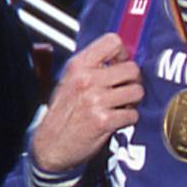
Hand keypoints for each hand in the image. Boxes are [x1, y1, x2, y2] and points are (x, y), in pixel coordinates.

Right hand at [31, 32, 144, 171]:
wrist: (50, 144)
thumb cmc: (61, 113)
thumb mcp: (69, 80)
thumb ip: (92, 66)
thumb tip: (121, 58)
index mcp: (78, 66)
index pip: (113, 41)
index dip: (123, 53)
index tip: (121, 63)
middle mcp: (86, 80)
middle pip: (132, 68)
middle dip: (132, 80)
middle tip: (125, 88)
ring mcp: (96, 100)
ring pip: (137, 91)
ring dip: (133, 100)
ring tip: (121, 104)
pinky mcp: (104, 120)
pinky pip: (133, 114)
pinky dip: (129, 118)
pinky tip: (117, 119)